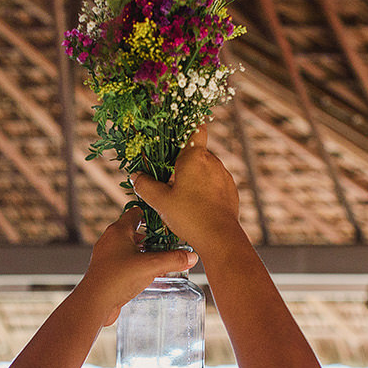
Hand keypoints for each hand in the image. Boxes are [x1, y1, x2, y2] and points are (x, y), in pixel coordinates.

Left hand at [73, 211, 198, 325]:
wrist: (94, 303)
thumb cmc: (118, 278)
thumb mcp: (151, 266)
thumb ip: (174, 260)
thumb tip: (192, 256)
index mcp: (118, 230)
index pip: (136, 213)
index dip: (153, 215)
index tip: (168, 222)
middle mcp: (110, 240)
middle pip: (135, 232)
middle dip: (153, 238)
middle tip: (170, 244)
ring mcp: (107, 257)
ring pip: (131, 249)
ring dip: (146, 253)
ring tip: (163, 261)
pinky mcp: (107, 272)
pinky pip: (126, 264)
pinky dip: (138, 266)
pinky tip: (150, 276)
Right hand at [127, 127, 243, 253]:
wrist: (220, 238)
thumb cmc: (189, 216)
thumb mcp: (160, 202)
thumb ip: (145, 186)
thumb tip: (136, 176)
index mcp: (195, 157)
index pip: (196, 129)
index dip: (187, 128)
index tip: (176, 138)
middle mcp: (213, 161)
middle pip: (196, 153)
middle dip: (183, 163)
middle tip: (169, 181)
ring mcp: (224, 176)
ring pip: (206, 169)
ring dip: (194, 177)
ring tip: (183, 197)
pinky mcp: (231, 190)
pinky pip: (215, 183)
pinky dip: (206, 189)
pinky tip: (197, 206)